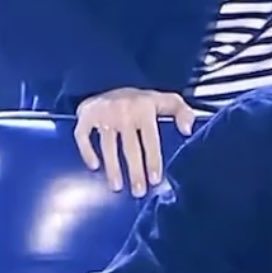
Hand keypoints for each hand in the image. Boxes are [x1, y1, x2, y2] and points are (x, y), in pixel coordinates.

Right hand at [75, 87, 195, 196]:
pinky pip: (83, 136)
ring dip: (112, 168)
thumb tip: (187, 130)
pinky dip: (86, 151)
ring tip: (117, 187)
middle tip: (138, 191)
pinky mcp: (87, 115)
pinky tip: (94, 166)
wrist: (110, 81)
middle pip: (130, 147)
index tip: (154, 180)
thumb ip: (183, 112)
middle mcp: (124, 111)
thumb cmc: (142, 100)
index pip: (150, 139)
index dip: (152, 160)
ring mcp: (104, 113)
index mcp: (144, 109)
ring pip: (108, 145)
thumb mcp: (167, 100)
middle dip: (134, 171)